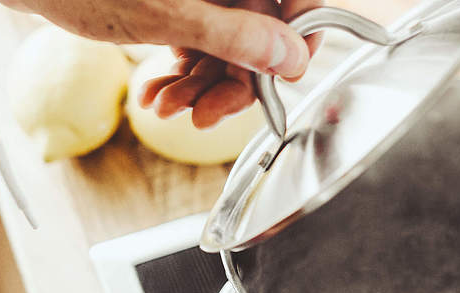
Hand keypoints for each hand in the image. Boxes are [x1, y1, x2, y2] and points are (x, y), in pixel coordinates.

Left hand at [3, 0, 322, 127]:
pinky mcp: (179, 4)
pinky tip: (158, 97)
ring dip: (202, 87)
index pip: (301, 3)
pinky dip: (181, 76)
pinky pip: (199, 45)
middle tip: (204, 114)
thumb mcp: (168, 16)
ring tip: (167, 107)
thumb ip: (236, 38)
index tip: (282, 82)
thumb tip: (291, 60)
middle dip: (233, 82)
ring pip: (230, 47)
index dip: (300, 44)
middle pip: (264, 35)